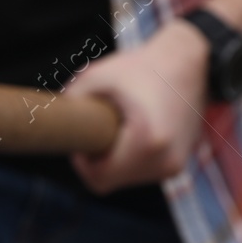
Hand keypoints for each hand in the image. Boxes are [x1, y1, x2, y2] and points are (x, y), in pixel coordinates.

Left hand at [67, 19, 209, 193]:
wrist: (190, 61)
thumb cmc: (141, 66)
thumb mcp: (96, 76)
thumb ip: (71, 101)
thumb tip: (50, 123)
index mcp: (147, 141)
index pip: (99, 178)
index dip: (82, 164)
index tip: (82, 138)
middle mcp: (165, 161)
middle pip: (111, 181)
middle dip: (97, 161)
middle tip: (95, 129)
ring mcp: (175, 165)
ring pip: (127, 179)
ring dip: (115, 161)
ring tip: (117, 128)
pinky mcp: (180, 163)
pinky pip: (142, 172)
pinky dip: (130, 158)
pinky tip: (132, 131)